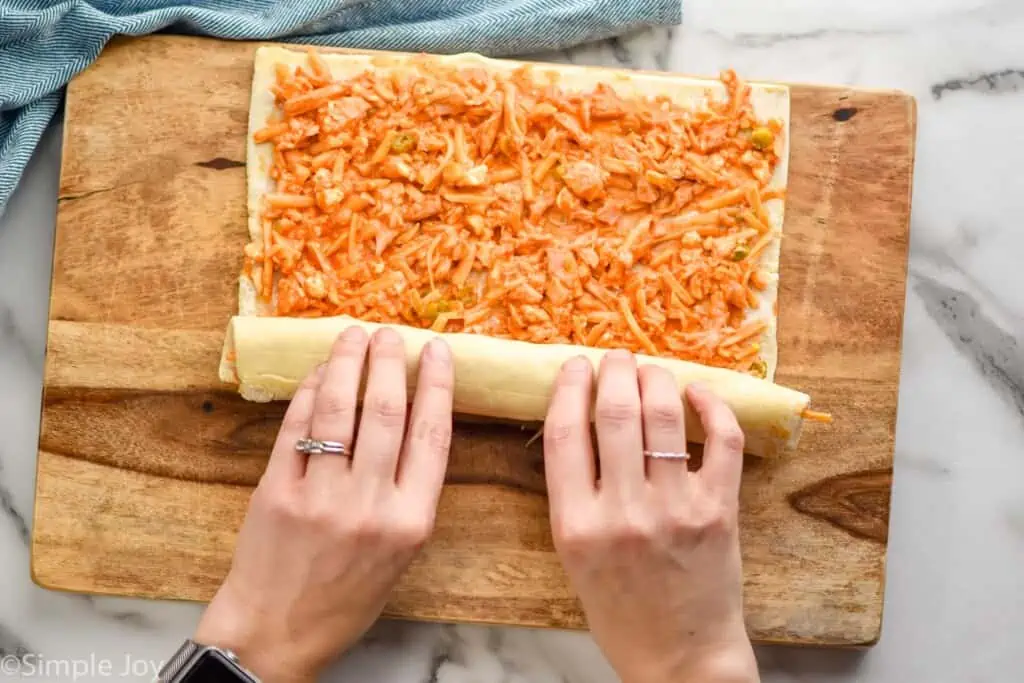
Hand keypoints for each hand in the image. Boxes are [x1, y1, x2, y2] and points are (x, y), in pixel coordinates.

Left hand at [195, 327, 454, 682]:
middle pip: (386, 411)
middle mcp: (369, 504)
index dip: (437, 384)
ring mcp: (320, 495)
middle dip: (390, 361)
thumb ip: (410, 489)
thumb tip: (413, 417)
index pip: (432, 434)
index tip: (438, 351)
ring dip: (349, 362)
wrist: (279, 629)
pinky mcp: (277, 490)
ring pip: (340, 409)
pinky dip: (311, 392)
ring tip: (355, 336)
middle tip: (391, 334)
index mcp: (410, 521)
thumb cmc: (348, 593)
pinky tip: (321, 373)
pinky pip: (298, 426)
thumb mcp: (402, 551)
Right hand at [543, 350, 757, 682]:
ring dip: (656, 377)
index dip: (569, 386)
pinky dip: (711, 405)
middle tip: (615, 357)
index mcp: (576, 524)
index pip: (565, 431)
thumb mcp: (574, 555)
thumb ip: (573, 492)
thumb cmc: (620, 609)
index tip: (574, 366)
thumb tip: (581, 420)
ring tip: (650, 369)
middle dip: (614, 369)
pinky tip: (699, 393)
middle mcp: (623, 511)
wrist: (680, 659)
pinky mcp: (720, 510)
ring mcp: (676, 508)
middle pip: (616, 411)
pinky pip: (720, 439)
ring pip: (664, 414)